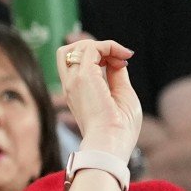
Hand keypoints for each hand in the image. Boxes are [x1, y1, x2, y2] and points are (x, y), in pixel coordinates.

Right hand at [56, 36, 143, 176]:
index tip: (122, 64)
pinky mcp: (83, 77)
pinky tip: (122, 58)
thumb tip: (117, 59)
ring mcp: (74, 80)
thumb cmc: (119, 129)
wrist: (112, 144)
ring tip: (121, 57)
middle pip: (68, 52)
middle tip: (117, 59)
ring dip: (103, 46)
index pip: (78, 63)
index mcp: (77, 92)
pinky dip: (109, 47)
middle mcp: (71, 85)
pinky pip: (92, 48)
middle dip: (94, 47)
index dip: (100, 56)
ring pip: (78, 47)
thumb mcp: (121, 95)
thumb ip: (116, 75)